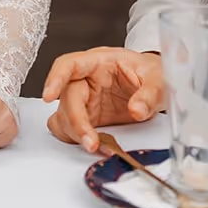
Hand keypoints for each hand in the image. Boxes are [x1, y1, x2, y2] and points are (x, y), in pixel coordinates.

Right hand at [41, 47, 164, 152]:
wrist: (156, 84)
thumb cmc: (152, 72)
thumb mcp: (158, 77)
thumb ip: (149, 93)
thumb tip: (136, 110)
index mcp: (99, 61)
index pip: (69, 64)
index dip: (56, 78)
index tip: (49, 96)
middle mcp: (86, 79)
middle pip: (67, 97)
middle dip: (76, 121)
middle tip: (91, 142)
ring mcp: (85, 99)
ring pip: (63, 115)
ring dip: (74, 133)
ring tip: (96, 146)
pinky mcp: (88, 116)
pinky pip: (69, 128)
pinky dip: (75, 139)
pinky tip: (94, 145)